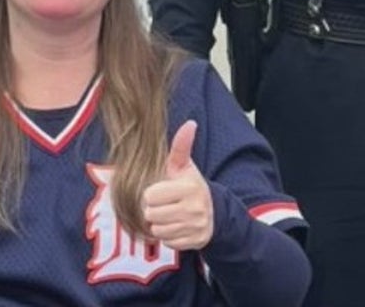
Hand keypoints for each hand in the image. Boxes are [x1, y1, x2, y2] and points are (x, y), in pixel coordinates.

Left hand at [142, 120, 212, 251]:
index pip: (150, 196)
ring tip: (168, 214)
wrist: (214, 212)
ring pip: (158, 230)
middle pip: (152, 215)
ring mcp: (195, 227)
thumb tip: (189, 123)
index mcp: (188, 187)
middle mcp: (193, 208)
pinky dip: (167, 236)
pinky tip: (175, 226)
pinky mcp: (194, 242)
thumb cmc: (190, 186)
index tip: (159, 191)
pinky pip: (167, 242)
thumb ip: (181, 146)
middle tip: (162, 204)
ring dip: (159, 224)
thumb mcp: (185, 166)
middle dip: (153, 210)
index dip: (150, 194)